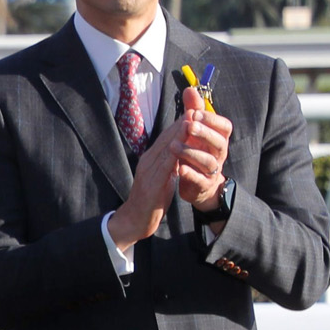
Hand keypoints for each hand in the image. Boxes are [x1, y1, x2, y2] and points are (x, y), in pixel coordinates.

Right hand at [108, 117, 181, 250]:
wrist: (135, 220)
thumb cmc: (150, 201)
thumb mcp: (160, 178)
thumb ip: (168, 165)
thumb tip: (178, 154)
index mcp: (150, 160)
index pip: (166, 138)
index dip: (180, 124)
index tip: (193, 112)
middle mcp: (147, 162)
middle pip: (165, 139)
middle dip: (181, 124)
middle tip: (194, 108)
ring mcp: (148, 172)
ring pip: (165, 149)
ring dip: (179, 134)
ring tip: (191, 121)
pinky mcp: (151, 184)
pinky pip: (164, 166)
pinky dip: (174, 154)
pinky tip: (183, 146)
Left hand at [173, 85, 232, 213]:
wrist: (199, 185)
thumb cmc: (197, 153)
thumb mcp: (196, 132)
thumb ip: (193, 111)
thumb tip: (190, 89)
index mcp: (218, 139)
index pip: (224, 127)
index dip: (213, 119)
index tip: (197, 112)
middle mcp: (218, 154)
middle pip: (219, 142)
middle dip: (204, 133)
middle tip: (189, 125)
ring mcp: (212, 171)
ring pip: (208, 161)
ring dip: (191, 152)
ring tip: (174, 146)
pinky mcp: (202, 185)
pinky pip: (199, 180)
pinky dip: (190, 174)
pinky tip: (179, 168)